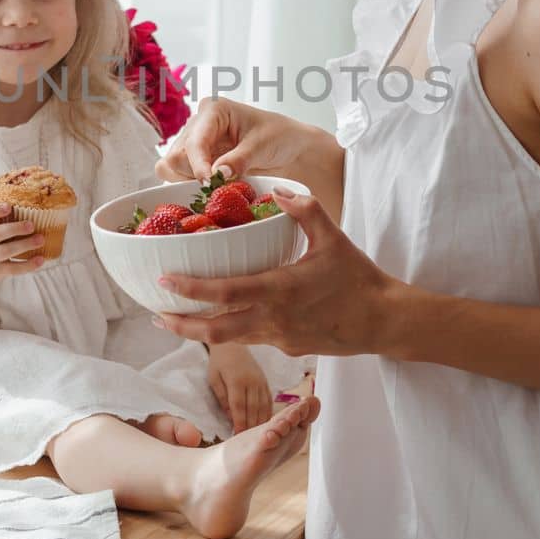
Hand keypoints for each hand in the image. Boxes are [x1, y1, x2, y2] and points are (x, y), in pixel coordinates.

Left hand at [155, 190, 403, 356]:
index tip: (164, 280)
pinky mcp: (287, 348)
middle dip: (181, 324)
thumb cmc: (358, 278)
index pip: (225, 292)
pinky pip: (252, 340)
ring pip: (230, 341)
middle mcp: (273, 319)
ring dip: (200, 332)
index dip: (191, 288)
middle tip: (156, 314)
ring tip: (177, 321)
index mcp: (279, 290)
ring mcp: (279, 338)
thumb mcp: (333, 237)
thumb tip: (277, 190)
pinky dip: (230, 332)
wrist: (383, 320)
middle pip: (215, 330)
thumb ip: (305, 210)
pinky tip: (223, 320)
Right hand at [157, 97, 304, 181]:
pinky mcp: (195, 162)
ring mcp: (194, 144)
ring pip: (172, 169)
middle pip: (176, 157)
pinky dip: (192, 187)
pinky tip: (214, 188)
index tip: (208, 183)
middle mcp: (197, 125)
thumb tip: (216, 174)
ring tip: (220, 186)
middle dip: (193, 176)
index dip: (198, 164)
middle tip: (218, 187)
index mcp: (212, 110)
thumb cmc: (279, 137)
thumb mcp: (262, 146)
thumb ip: (238, 160)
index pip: (194, 141)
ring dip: (191, 183)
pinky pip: (179, 178)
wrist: (289, 149)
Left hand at [205, 342, 271, 432]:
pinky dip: (268, 413)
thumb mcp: (214, 378)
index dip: (240, 423)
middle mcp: (252, 381)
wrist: (233, 344)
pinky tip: (265, 423)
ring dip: (260, 422)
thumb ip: (222, 397)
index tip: (238, 436)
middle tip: (248, 442)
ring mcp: (261, 381)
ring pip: (263, 406)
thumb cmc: (219, 362)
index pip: (240, 406)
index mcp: (237, 380)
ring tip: (256, 436)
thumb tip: (231, 416)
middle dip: (250, 426)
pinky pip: (269, 400)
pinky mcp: (266, 381)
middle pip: (253, 409)